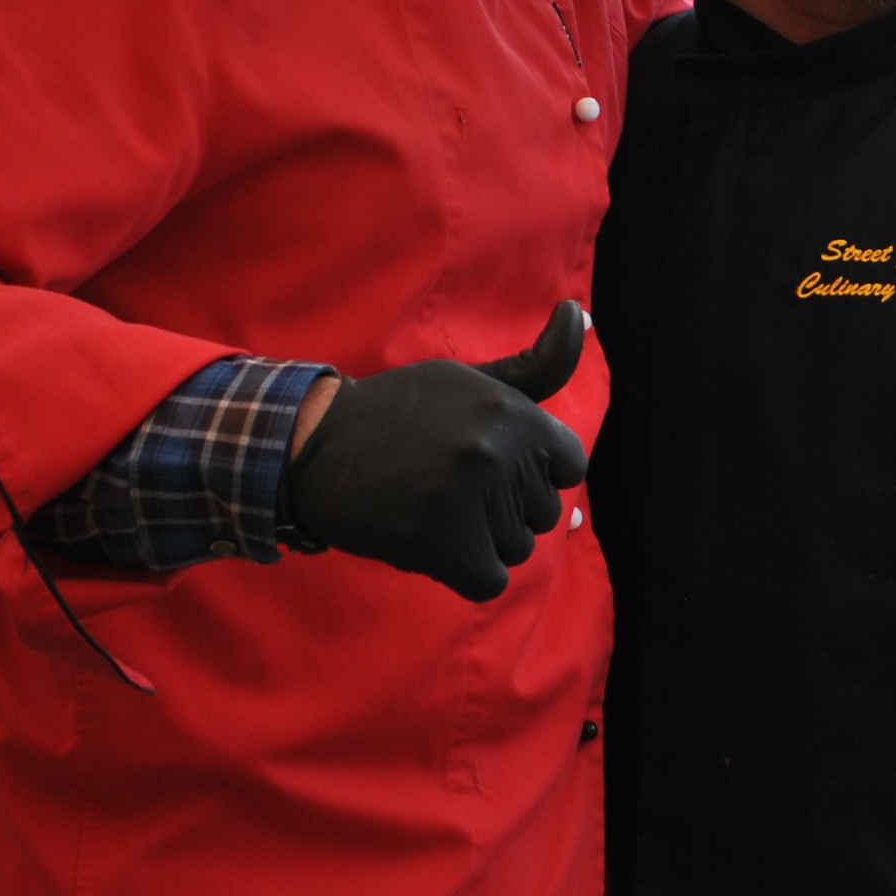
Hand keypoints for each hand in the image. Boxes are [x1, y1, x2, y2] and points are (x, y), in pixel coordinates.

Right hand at [285, 301, 592, 601]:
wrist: (315, 447)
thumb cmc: (401, 413)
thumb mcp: (470, 379)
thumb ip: (536, 364)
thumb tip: (579, 314)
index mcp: (508, 408)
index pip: (569, 465)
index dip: (535, 473)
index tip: (494, 467)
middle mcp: (493, 448)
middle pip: (543, 512)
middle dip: (505, 509)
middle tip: (451, 486)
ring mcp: (467, 495)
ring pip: (517, 548)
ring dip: (482, 542)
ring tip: (437, 510)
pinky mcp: (441, 542)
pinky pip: (490, 581)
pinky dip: (465, 573)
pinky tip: (434, 544)